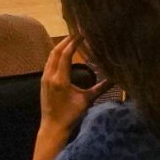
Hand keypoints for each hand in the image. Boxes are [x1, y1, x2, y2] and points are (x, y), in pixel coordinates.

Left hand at [35, 36, 102, 159]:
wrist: (53, 127)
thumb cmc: (71, 115)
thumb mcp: (86, 100)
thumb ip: (101, 88)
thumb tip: (116, 78)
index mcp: (60, 80)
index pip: (65, 54)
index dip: (74, 42)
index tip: (82, 33)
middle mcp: (49, 76)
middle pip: (56, 51)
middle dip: (67, 40)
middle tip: (78, 32)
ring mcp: (44, 78)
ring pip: (51, 56)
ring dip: (61, 46)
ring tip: (72, 39)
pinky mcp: (43, 80)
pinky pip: (49, 62)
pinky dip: (56, 54)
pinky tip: (64, 52)